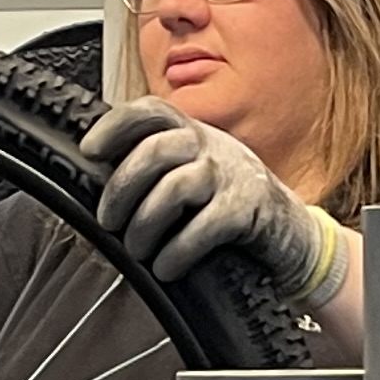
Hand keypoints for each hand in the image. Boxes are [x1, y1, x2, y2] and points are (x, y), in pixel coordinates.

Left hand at [84, 98, 349, 305]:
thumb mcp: (194, 170)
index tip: (90, 150)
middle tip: (109, 221)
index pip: (150, 111)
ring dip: (145, 223)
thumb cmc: (229, 202)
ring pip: (175, 187)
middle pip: (156, 150)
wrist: (290, 231)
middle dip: (122, 188)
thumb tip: (95, 178)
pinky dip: (177, 251)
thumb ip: (154, 165)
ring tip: (136, 249)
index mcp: (192, 132)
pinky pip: (203, 227)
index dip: (115, 125)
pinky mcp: (247, 210)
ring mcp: (232, 175)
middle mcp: (211, 146)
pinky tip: (165, 267)